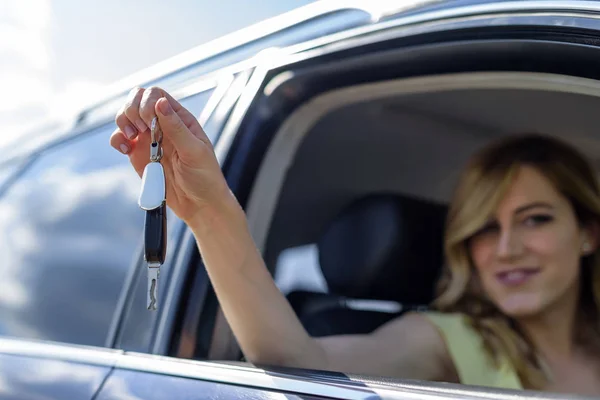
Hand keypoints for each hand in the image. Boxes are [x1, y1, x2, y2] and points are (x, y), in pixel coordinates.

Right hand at [110, 86, 231, 225]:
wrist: (198, 204)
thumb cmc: (204, 177)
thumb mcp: (194, 151)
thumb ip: (177, 128)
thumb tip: (161, 103)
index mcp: (179, 119)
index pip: (156, 94)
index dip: (147, 102)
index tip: (150, 123)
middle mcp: (162, 125)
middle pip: (137, 100)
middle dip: (132, 110)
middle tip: (141, 130)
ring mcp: (148, 139)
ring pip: (125, 116)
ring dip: (122, 122)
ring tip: (132, 138)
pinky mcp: (138, 154)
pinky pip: (120, 139)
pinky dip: (117, 140)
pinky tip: (126, 150)